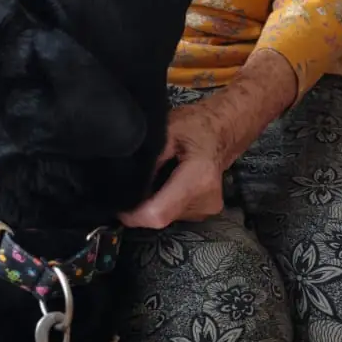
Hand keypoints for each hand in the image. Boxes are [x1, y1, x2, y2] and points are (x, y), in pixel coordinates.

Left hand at [118, 51, 297, 229]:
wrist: (223, 131)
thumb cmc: (194, 125)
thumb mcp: (165, 131)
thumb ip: (148, 158)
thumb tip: (124, 180)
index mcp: (198, 178)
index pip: (158, 213)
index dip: (134, 214)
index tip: (118, 204)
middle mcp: (205, 200)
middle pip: (160, 217)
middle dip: (142, 204)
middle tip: (134, 180)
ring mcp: (207, 209)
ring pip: (167, 216)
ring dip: (153, 202)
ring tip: (155, 176)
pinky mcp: (205, 212)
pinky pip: (175, 213)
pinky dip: (164, 200)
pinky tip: (165, 182)